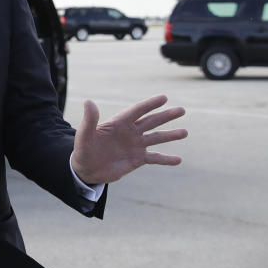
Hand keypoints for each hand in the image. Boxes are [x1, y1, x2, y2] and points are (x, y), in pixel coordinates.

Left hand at [71, 95, 186, 184]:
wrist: (85, 170)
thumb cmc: (83, 150)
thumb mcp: (84, 135)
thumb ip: (89, 120)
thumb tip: (88, 102)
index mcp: (119, 123)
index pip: (137, 111)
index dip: (150, 104)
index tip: (164, 97)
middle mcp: (130, 132)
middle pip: (151, 121)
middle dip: (166, 116)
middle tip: (181, 110)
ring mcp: (135, 145)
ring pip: (156, 138)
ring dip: (170, 135)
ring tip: (184, 132)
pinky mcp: (137, 159)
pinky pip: (154, 158)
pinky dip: (166, 159)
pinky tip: (178, 160)